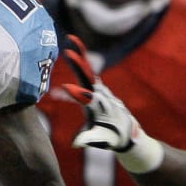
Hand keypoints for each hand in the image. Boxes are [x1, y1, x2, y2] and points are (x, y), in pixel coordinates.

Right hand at [62, 35, 133, 151]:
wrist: (130, 135)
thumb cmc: (112, 139)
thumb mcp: (100, 140)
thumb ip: (88, 139)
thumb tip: (76, 144)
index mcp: (97, 108)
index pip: (83, 99)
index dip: (71, 95)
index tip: (56, 93)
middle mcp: (101, 96)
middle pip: (88, 77)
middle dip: (79, 63)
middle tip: (68, 48)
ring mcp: (102, 91)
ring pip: (89, 72)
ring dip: (80, 57)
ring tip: (72, 41)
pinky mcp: (102, 90)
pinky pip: (90, 74)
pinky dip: (83, 64)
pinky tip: (77, 53)